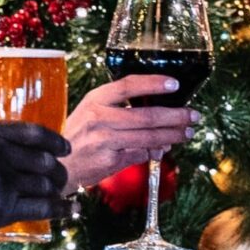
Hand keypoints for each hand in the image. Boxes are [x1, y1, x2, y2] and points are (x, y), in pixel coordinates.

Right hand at [0, 121, 69, 249]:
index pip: (31, 132)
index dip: (54, 141)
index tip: (64, 148)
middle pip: (43, 160)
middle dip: (56, 171)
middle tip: (61, 179)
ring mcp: (2, 180)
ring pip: (45, 184)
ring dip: (57, 191)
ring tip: (62, 195)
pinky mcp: (3, 208)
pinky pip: (43, 207)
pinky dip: (60, 209)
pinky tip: (69, 211)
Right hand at [61, 75, 195, 192]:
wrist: (56, 165)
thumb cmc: (78, 135)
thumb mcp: (91, 111)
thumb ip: (119, 107)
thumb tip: (155, 112)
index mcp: (95, 100)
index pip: (128, 85)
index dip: (153, 83)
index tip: (174, 84)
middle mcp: (99, 118)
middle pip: (147, 115)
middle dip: (175, 116)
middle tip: (193, 115)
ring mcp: (104, 141)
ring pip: (148, 137)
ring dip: (172, 135)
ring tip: (186, 133)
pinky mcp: (109, 161)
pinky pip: (140, 154)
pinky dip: (155, 152)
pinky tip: (163, 148)